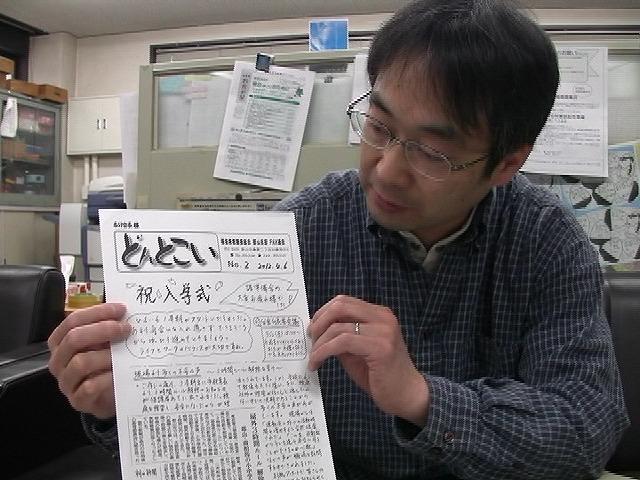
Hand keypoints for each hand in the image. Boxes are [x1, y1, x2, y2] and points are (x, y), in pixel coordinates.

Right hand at [48, 303, 130, 419]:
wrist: (108, 396)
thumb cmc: (104, 364)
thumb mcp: (103, 343)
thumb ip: (108, 328)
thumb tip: (124, 312)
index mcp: (61, 341)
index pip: (72, 321)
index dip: (97, 312)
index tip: (121, 309)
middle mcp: (59, 361)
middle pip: (74, 339)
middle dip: (103, 330)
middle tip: (126, 328)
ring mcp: (66, 382)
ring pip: (80, 362)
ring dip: (106, 354)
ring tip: (126, 351)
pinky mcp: (78, 400)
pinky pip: (90, 387)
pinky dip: (108, 377)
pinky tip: (121, 372)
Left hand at [308, 295, 429, 425]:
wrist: (408, 396)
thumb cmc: (381, 375)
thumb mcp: (358, 351)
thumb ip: (342, 336)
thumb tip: (316, 330)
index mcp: (379, 314)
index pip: (344, 301)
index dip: (322, 313)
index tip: (312, 330)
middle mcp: (383, 317)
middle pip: (340, 305)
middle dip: (319, 322)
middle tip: (310, 340)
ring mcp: (383, 331)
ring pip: (338, 326)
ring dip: (319, 343)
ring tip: (313, 357)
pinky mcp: (380, 347)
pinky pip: (342, 342)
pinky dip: (324, 352)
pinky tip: (317, 363)